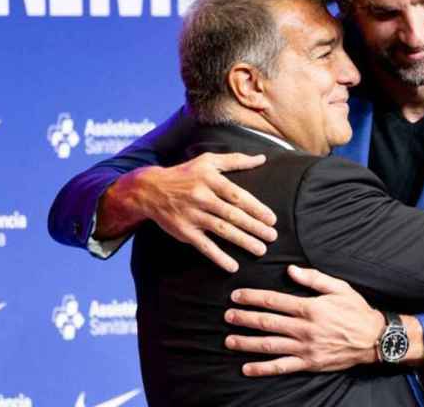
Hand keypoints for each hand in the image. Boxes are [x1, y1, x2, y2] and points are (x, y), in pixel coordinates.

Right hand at [102, 152, 277, 272]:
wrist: (151, 189)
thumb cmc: (185, 173)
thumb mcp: (208, 161)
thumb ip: (236, 160)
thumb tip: (262, 158)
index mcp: (210, 180)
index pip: (237, 195)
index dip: (256, 207)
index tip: (271, 219)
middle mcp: (201, 197)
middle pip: (232, 214)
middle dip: (254, 227)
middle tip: (272, 236)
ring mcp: (192, 215)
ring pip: (222, 230)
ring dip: (243, 241)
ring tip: (260, 250)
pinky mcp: (184, 231)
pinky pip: (204, 246)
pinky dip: (218, 257)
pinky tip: (233, 266)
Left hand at [223, 265, 383, 375]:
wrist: (374, 339)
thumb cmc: (356, 310)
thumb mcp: (338, 287)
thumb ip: (313, 278)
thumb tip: (290, 269)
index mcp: (309, 308)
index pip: (274, 301)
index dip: (252, 298)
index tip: (236, 296)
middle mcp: (304, 329)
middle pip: (267, 322)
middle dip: (244, 319)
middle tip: (227, 316)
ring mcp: (305, 348)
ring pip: (270, 345)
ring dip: (247, 342)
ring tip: (230, 340)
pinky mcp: (309, 363)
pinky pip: (282, 367)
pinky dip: (263, 368)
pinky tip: (247, 368)